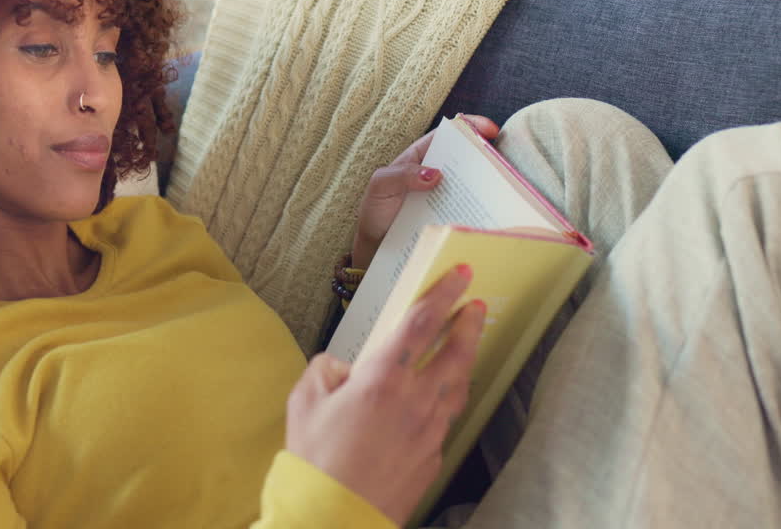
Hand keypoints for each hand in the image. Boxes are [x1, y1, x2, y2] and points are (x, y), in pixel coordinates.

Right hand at [285, 266, 485, 524]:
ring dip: (465, 361)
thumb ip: (325, 370)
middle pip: (455, 353)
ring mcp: (429, 431)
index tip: (460, 275)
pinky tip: (441, 400)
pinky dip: (447, 401)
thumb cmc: (316, 459)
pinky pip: (445, 421)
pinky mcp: (432, 458)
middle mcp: (414, 401)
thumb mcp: (304, 401)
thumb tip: (342, 367)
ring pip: (458, 387)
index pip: (420, 324)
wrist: (334, 515)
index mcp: (382, 379)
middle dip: (468, 325)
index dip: (443, 294)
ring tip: (466, 348)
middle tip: (475, 306)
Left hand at [352, 115, 498, 267]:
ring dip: (489, 184)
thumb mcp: (380, 186)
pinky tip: (491, 212)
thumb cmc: (375, 210)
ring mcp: (447, 195)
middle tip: (504, 162)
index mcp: (421, 156)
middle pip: (468, 158)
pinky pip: (469, 209)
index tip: (490, 129)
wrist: (375, 246)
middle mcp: (438, 173)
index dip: (470, 127)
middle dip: (488, 155)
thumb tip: (436, 174)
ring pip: (473, 183)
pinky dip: (481, 208)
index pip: (448, 135)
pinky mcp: (451, 216)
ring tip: (504, 188)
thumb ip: (402, 174)